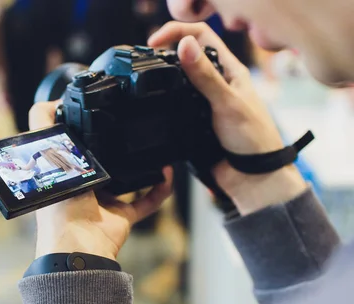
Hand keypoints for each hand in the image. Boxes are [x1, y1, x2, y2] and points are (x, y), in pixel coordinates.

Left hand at [30, 102, 172, 260]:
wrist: (77, 244)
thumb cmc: (58, 206)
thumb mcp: (48, 157)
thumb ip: (46, 130)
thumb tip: (46, 101)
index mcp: (64, 175)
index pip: (73, 149)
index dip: (82, 131)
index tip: (96, 112)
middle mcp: (83, 186)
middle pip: (102, 162)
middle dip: (116, 146)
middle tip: (130, 124)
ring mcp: (104, 202)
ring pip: (128, 180)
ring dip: (144, 166)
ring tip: (154, 145)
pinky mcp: (123, 216)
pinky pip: (147, 201)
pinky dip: (160, 188)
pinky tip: (168, 172)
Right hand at [149, 22, 306, 214]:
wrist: (251, 178)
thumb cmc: (252, 139)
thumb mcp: (226, 102)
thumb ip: (205, 75)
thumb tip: (184, 44)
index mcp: (229, 70)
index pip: (200, 35)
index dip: (176, 32)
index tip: (154, 42)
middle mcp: (216, 82)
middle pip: (185, 55)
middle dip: (164, 52)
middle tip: (146, 60)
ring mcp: (203, 102)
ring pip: (178, 80)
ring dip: (163, 77)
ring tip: (147, 81)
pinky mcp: (194, 121)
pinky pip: (174, 105)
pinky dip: (163, 102)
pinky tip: (156, 105)